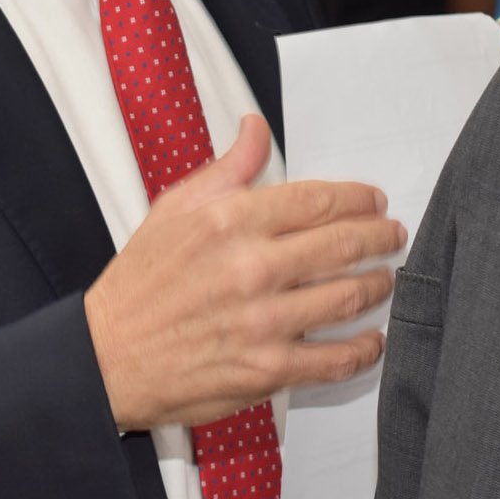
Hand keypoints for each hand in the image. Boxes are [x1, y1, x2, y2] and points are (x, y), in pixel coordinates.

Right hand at [84, 114, 405, 429]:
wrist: (106, 358)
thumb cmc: (140, 284)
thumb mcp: (173, 209)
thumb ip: (227, 168)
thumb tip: (255, 128)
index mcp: (231, 221)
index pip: (318, 200)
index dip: (358, 198)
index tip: (374, 201)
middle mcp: (252, 268)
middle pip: (344, 243)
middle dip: (380, 236)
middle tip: (393, 235)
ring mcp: (263, 322)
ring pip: (347, 297)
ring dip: (378, 286)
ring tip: (385, 279)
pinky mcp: (267, 370)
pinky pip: (334, 359)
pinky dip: (364, 348)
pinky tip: (373, 339)